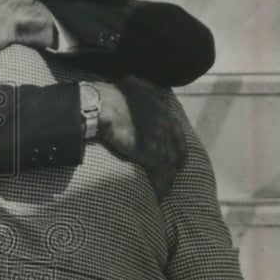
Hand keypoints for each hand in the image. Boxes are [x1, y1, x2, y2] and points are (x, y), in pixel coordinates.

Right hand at [95, 77, 187, 198]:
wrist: (100, 105)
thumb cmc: (109, 95)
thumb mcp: (131, 86)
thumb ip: (141, 92)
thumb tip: (138, 94)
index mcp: (161, 107)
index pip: (177, 133)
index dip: (179, 148)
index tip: (178, 160)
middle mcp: (164, 121)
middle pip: (175, 150)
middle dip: (174, 167)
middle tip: (170, 179)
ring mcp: (157, 136)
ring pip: (168, 163)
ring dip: (167, 179)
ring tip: (163, 191)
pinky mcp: (147, 149)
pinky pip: (158, 171)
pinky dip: (159, 184)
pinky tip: (157, 193)